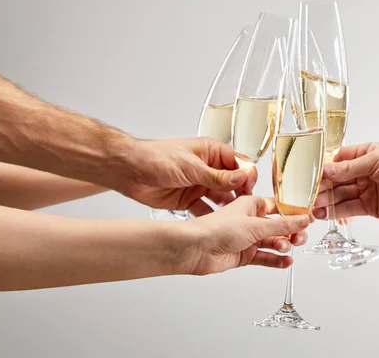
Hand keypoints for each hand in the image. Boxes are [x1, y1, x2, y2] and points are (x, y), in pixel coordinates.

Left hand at [122, 137, 257, 215]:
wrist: (128, 171)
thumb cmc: (155, 157)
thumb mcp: (190, 166)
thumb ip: (216, 176)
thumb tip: (240, 178)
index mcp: (211, 152)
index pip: (238, 164)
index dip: (246, 176)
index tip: (249, 189)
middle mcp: (208, 168)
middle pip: (233, 183)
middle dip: (240, 194)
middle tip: (246, 207)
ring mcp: (199, 185)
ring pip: (221, 198)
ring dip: (228, 207)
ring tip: (235, 219)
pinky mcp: (189, 200)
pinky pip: (206, 210)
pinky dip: (212, 218)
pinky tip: (217, 225)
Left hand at [177, 196, 310, 275]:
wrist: (196, 249)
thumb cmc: (217, 229)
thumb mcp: (255, 225)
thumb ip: (282, 225)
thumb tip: (302, 220)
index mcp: (251, 204)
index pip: (279, 208)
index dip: (294, 213)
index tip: (308, 219)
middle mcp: (250, 220)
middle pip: (278, 226)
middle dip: (291, 232)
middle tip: (300, 238)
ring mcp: (247, 238)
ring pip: (273, 242)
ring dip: (283, 246)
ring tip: (289, 248)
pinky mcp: (244, 255)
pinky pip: (265, 257)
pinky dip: (276, 260)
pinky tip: (286, 262)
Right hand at [313, 142, 378, 221]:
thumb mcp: (376, 161)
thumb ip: (349, 168)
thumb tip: (326, 170)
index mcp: (365, 154)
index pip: (337, 160)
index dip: (323, 169)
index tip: (309, 176)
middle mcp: (363, 172)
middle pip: (336, 180)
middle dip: (322, 188)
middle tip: (306, 196)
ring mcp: (366, 190)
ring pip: (341, 196)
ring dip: (326, 202)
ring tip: (311, 208)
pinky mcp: (371, 207)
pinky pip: (350, 209)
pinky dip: (337, 212)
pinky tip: (325, 214)